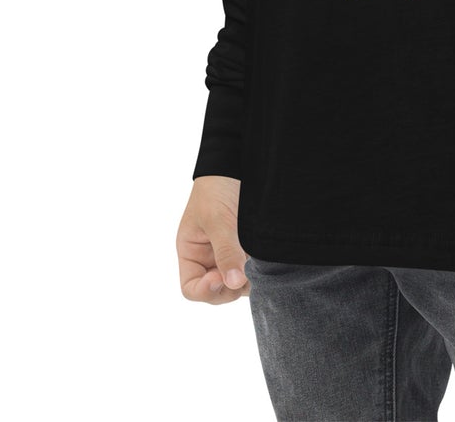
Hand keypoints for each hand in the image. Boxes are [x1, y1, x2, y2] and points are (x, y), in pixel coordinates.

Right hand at [177, 174, 250, 303]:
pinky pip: (251, 270)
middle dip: (229, 289)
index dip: (204, 291)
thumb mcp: (217, 219)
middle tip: (243, 273)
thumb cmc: (217, 187)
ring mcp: (230, 255)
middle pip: (216, 292)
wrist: (237, 163)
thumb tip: (233, 283)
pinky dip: (257, 271)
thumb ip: (225, 251)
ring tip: (255, 263)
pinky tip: (263, 260)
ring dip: (246, 281)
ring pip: (236, 284)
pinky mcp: (248, 250)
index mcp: (191, 252)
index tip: (220, 279)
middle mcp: (209, 258)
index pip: (191, 288)